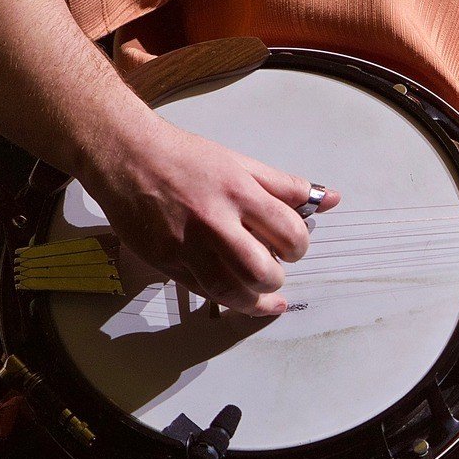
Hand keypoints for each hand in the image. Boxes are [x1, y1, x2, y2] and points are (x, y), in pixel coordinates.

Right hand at [80, 116, 338, 317]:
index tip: (293, 247)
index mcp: (239, 192)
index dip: (299, 246)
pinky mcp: (166, 262)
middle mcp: (214, 222)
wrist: (126, 158)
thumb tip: (332, 199)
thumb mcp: (241, 163)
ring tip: (264, 295)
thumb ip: (286, 186)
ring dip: (255, 300)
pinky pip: (203, 292)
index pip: (288, 232)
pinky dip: (226, 299)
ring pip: (231, 292)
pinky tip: (238, 298)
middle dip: (276, 277)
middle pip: (261, 270)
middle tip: (276, 269)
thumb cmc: (185, 157)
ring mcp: (187, 246)